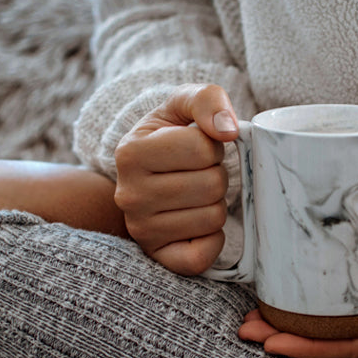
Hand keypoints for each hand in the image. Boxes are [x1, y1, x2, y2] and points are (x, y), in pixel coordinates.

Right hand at [114, 84, 239, 274]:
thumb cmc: (170, 136)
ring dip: (215, 204)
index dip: (211, 146)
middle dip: (216, 175)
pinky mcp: (158, 256)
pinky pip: (202, 257)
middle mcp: (129, 195)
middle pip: (212, 185)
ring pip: (213, 218)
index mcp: (131, 152)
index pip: (203, 148)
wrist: (146, 173)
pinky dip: (212, 240)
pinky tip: (197, 223)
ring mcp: (141, 230)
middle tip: (197, 174)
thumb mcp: (182, 105)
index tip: (195, 148)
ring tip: (194, 195)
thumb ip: (206, 100)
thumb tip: (228, 130)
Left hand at [238, 193, 357, 357]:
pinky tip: (293, 291)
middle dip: (292, 338)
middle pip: (336, 340)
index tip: (271, 342)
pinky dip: (316, 300)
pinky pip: (347, 300)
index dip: (311, 348)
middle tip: (249, 328)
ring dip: (298, 320)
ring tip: (259, 314)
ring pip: (336, 322)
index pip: (352, 349)